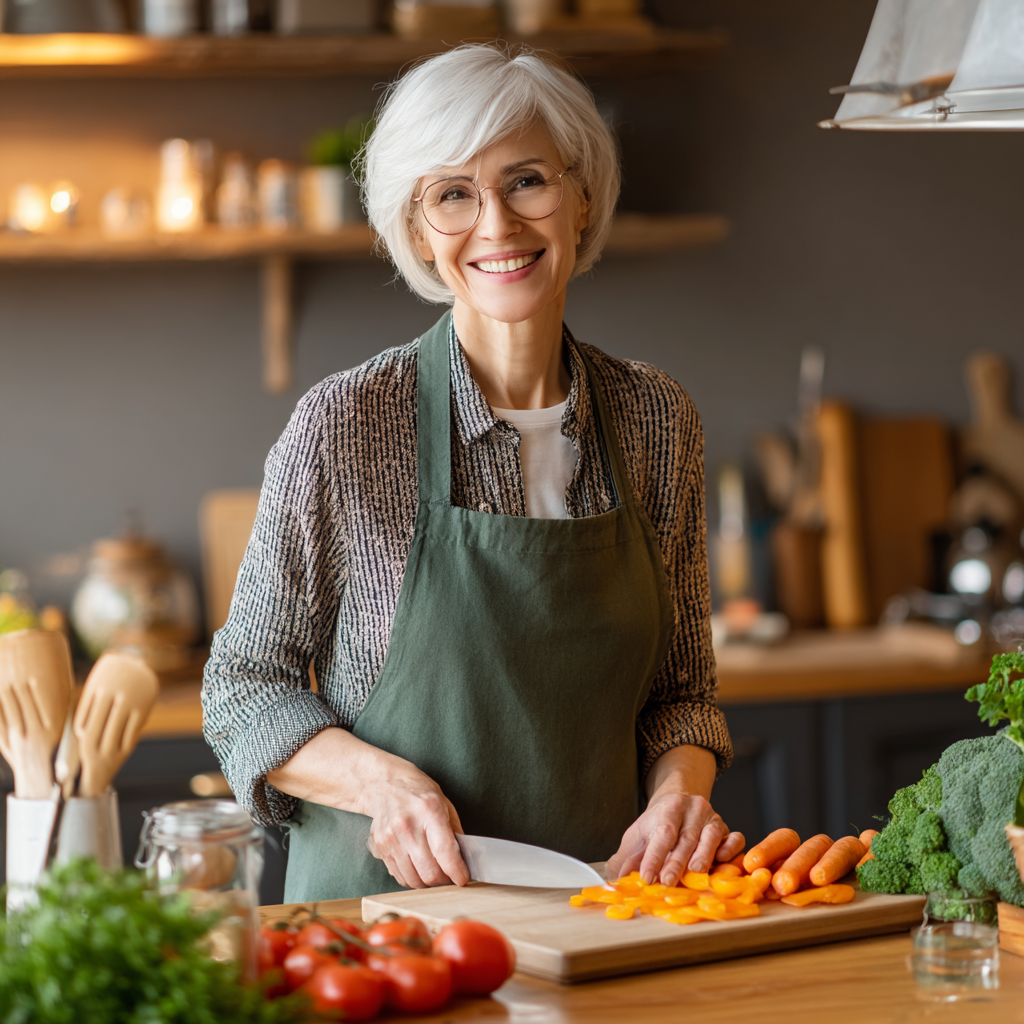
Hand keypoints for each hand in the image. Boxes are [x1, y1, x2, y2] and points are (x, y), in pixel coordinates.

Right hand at [358, 753, 469, 889]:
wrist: (386, 785)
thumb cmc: (419, 793)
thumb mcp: (445, 804)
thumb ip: (455, 833)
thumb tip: (466, 860)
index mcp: (429, 811)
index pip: (444, 850)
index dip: (456, 870)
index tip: (463, 878)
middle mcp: (407, 826)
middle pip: (428, 872)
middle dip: (444, 881)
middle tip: (451, 878)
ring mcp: (390, 838)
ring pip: (413, 880)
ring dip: (428, 884)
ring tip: (435, 874)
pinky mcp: (380, 848)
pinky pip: (399, 876)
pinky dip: (413, 880)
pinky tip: (419, 869)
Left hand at [606, 790, 744, 886]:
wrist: (679, 801)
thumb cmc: (656, 825)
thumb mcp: (637, 836)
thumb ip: (625, 859)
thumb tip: (613, 882)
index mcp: (668, 808)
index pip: (662, 832)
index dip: (655, 856)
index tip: (646, 877)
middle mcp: (692, 809)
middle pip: (685, 838)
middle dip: (676, 862)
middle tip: (667, 882)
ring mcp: (712, 818)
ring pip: (711, 836)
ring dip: (704, 857)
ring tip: (695, 874)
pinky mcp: (727, 829)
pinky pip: (735, 838)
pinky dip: (731, 850)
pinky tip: (723, 862)